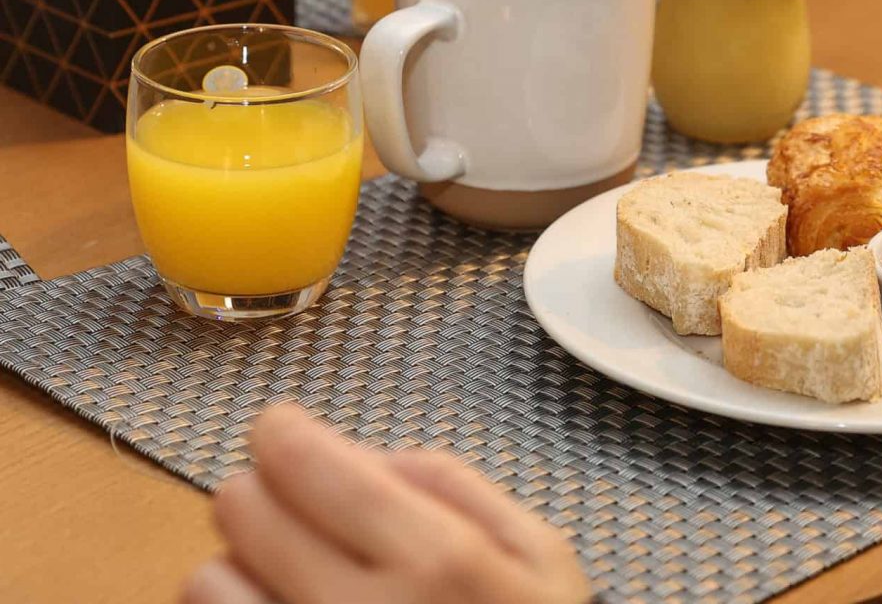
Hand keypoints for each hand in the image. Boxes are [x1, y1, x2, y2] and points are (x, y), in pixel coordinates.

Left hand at [181, 403, 590, 603]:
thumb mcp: (541, 554)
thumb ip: (454, 487)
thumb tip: (364, 457)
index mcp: (436, 558)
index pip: (306, 464)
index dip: (282, 433)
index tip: (284, 432)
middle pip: (240, 511)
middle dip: (263, 492)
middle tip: (296, 506)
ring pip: (206, 583)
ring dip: (237, 567)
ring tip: (286, 578)